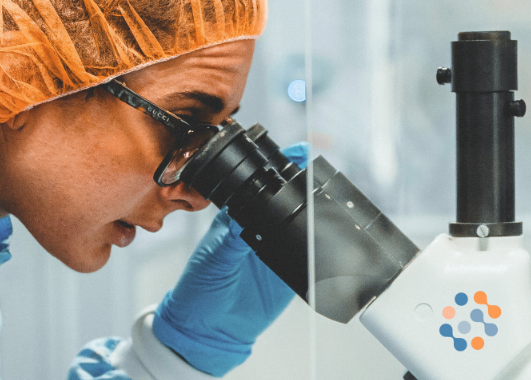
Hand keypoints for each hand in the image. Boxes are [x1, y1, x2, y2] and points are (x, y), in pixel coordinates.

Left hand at [151, 143, 306, 376]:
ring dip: (316, 214)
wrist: (209, 330)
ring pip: (302, 226)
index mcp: (237, 218)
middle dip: (305, 186)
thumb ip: (232, 239)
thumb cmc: (199, 290)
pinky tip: (326, 241)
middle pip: (288, 201)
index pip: (260, 186)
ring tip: (330, 200)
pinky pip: (309, 257)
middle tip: (319, 175)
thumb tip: (247, 218)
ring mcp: (276, 250)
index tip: (296, 155)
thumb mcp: (213, 259)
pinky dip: (319, 250)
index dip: (277, 170)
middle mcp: (259, 229)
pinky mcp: (289, 273)